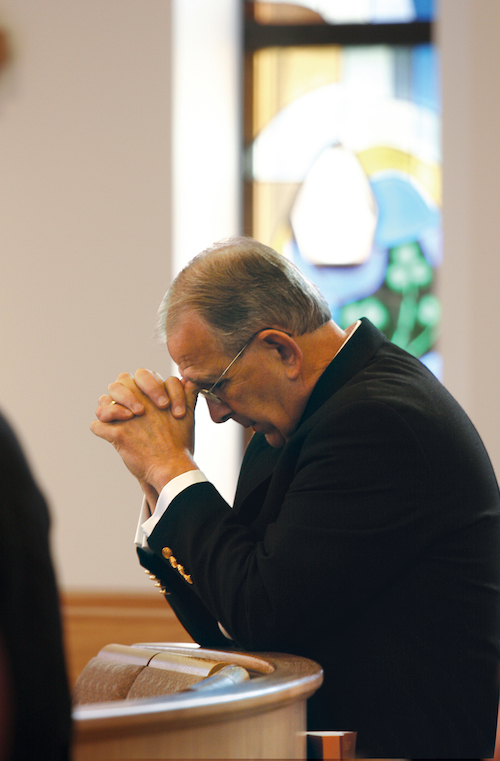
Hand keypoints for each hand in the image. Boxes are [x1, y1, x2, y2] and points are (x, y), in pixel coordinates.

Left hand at [91, 374, 198, 492]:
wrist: (172, 467)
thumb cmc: (180, 444)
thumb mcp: (189, 415)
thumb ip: (188, 394)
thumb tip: (187, 380)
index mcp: (156, 394)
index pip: (141, 375)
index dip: (144, 385)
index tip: (154, 404)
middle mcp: (140, 401)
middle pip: (120, 381)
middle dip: (122, 392)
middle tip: (131, 409)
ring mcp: (127, 418)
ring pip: (103, 401)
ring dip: (106, 409)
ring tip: (116, 420)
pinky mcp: (117, 435)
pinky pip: (97, 426)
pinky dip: (100, 429)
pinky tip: (109, 434)